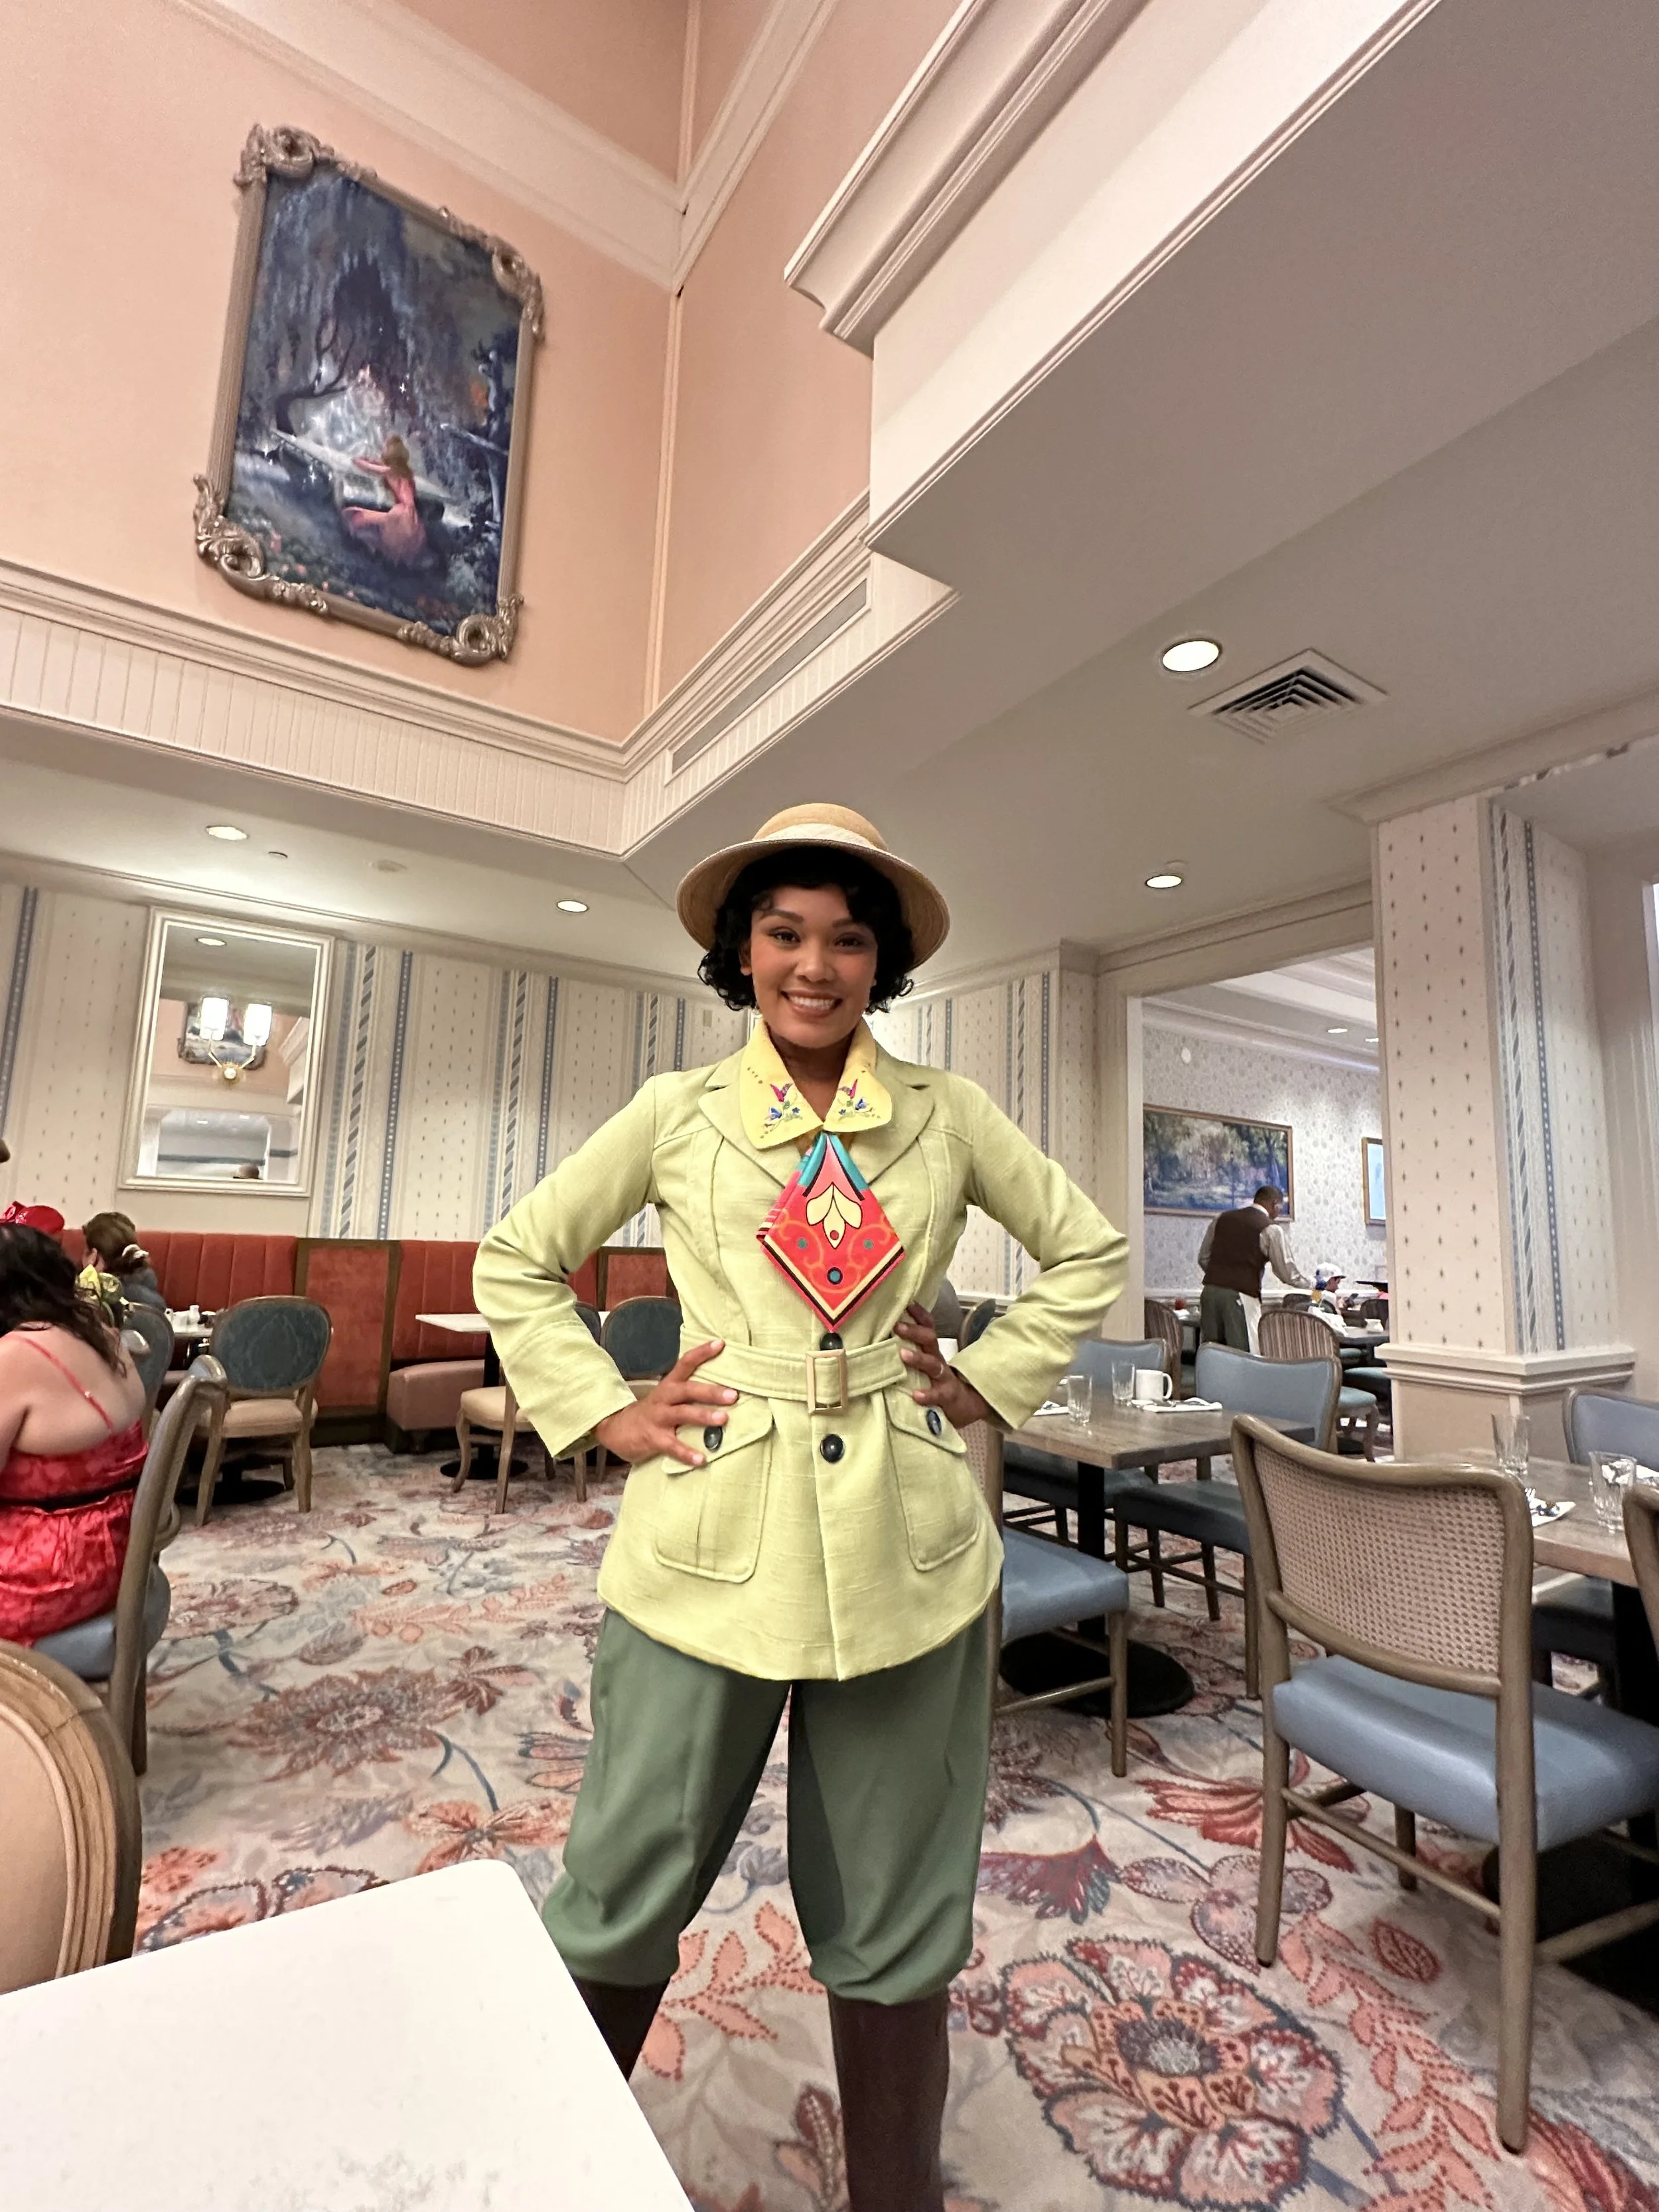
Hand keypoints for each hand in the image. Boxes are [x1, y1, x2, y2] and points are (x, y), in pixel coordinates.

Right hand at [593, 1340, 736, 1467]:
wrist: (616, 1429)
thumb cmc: (652, 1412)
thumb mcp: (666, 1396)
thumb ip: (689, 1392)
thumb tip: (724, 1390)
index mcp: (669, 1385)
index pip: (685, 1363)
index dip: (702, 1353)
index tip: (721, 1344)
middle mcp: (664, 1398)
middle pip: (687, 1390)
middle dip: (710, 1392)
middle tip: (732, 1394)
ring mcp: (658, 1418)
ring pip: (682, 1414)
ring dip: (703, 1416)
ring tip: (723, 1419)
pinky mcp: (653, 1438)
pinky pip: (672, 1446)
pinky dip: (686, 1453)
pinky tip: (701, 1459)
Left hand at [895, 1301, 993, 1429]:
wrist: (966, 1406)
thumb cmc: (937, 1384)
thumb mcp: (926, 1366)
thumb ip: (912, 1354)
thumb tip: (884, 1341)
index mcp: (932, 1352)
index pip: (928, 1327)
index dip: (919, 1315)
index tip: (907, 1303)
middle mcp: (938, 1361)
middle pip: (930, 1340)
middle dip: (914, 1331)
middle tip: (897, 1326)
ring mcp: (944, 1378)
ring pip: (933, 1365)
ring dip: (918, 1359)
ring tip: (903, 1354)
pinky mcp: (947, 1397)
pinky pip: (938, 1395)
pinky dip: (927, 1395)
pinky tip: (916, 1396)